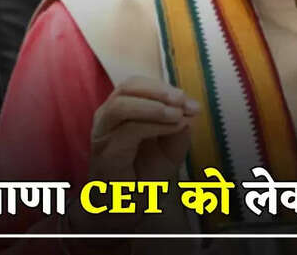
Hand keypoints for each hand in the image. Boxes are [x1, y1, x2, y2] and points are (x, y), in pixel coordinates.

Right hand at [68, 76, 199, 238]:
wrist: (124, 209)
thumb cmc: (143, 176)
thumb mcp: (170, 150)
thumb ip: (179, 130)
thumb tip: (189, 112)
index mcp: (122, 110)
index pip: (139, 85)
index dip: (165, 88)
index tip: (192, 103)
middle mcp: (108, 117)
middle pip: (127, 87)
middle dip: (160, 90)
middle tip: (184, 102)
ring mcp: (103, 133)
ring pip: (121, 105)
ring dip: (154, 105)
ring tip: (178, 114)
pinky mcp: (105, 153)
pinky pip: (127, 130)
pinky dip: (154, 125)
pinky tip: (174, 127)